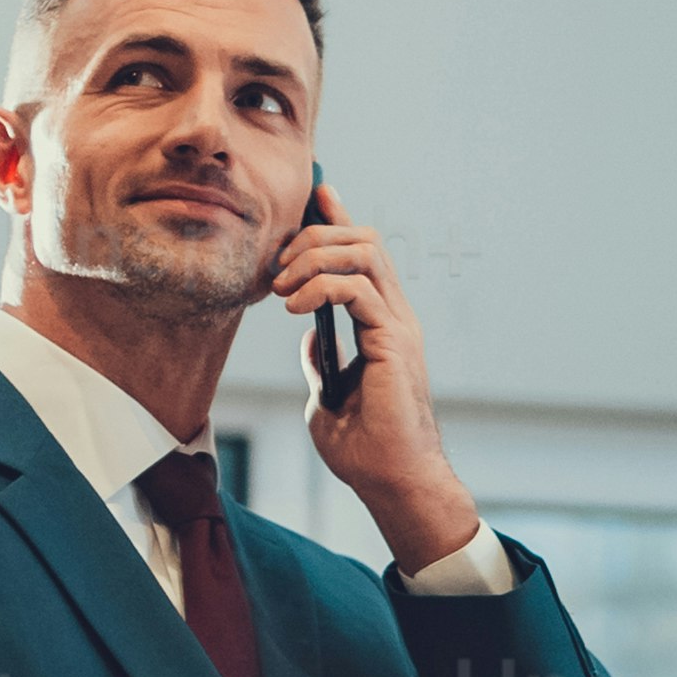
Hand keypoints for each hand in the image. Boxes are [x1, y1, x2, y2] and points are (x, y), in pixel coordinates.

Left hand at [273, 195, 482, 568]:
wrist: (392, 480)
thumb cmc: (367, 450)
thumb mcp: (328, 396)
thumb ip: (323, 361)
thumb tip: (311, 339)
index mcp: (384, 325)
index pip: (363, 255)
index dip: (338, 221)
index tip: (318, 196)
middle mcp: (396, 316)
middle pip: (363, 241)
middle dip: (314, 239)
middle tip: (278, 268)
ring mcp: (398, 325)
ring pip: (363, 253)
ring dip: (313, 260)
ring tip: (284, 290)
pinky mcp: (393, 340)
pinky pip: (357, 288)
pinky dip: (320, 287)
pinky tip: (295, 309)